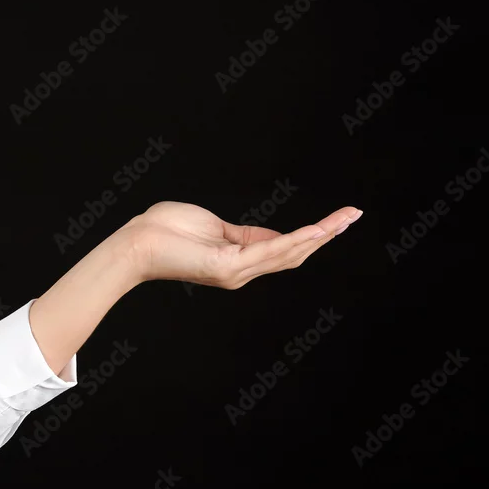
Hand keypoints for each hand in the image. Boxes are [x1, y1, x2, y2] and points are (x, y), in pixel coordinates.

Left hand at [123, 201, 361, 287]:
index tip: (336, 220)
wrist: (135, 243)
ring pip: (288, 253)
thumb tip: (273, 235)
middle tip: (353, 216)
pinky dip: (296, 240)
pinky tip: (317, 230)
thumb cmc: (165, 232)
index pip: (283, 250)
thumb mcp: (214, 228)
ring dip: (320, 235)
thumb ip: (244, 234)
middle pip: (294, 254)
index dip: (312, 236)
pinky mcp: (228, 266)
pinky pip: (270, 252)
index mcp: (238, 262)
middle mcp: (241, 272)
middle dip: (326, 235)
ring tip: (345, 220)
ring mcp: (236, 272)